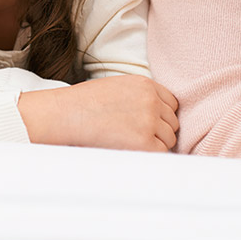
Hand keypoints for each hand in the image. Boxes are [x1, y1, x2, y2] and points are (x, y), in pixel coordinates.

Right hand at [18, 75, 178, 150]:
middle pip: (172, 123)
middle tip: (135, 136)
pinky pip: (161, 153)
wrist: (68, 113)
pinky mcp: (144, 141)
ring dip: (155, 144)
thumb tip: (159, 117)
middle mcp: (151, 100)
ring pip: (169, 139)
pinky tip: (131, 150)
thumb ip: (140, 96)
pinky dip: (149, 155)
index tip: (148, 124)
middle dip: (159, 131)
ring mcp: (149, 120)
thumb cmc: (85, 103)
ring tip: (129, 142)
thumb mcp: (117, 87)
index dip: (161, 116)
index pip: (171, 104)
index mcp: (145, 84)